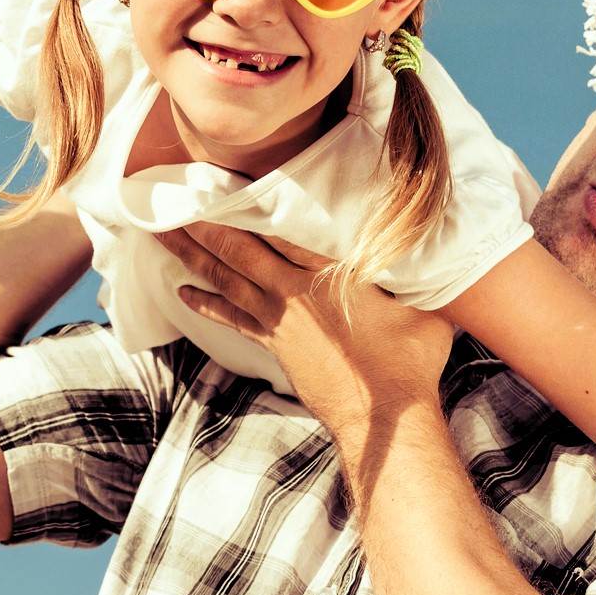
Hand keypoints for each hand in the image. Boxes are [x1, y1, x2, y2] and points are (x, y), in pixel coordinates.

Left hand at [155, 223, 452, 458]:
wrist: (385, 416)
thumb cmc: (410, 359)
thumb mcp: (420, 303)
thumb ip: (411, 269)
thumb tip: (431, 239)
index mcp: (330, 272)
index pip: (282, 226)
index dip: (250, 200)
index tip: (222, 178)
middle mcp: (296, 291)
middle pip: (241, 248)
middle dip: (205, 222)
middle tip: (172, 199)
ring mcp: (281, 319)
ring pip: (228, 277)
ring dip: (193, 254)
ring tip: (164, 233)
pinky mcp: (275, 344)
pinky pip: (231, 317)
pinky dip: (206, 303)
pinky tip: (182, 291)